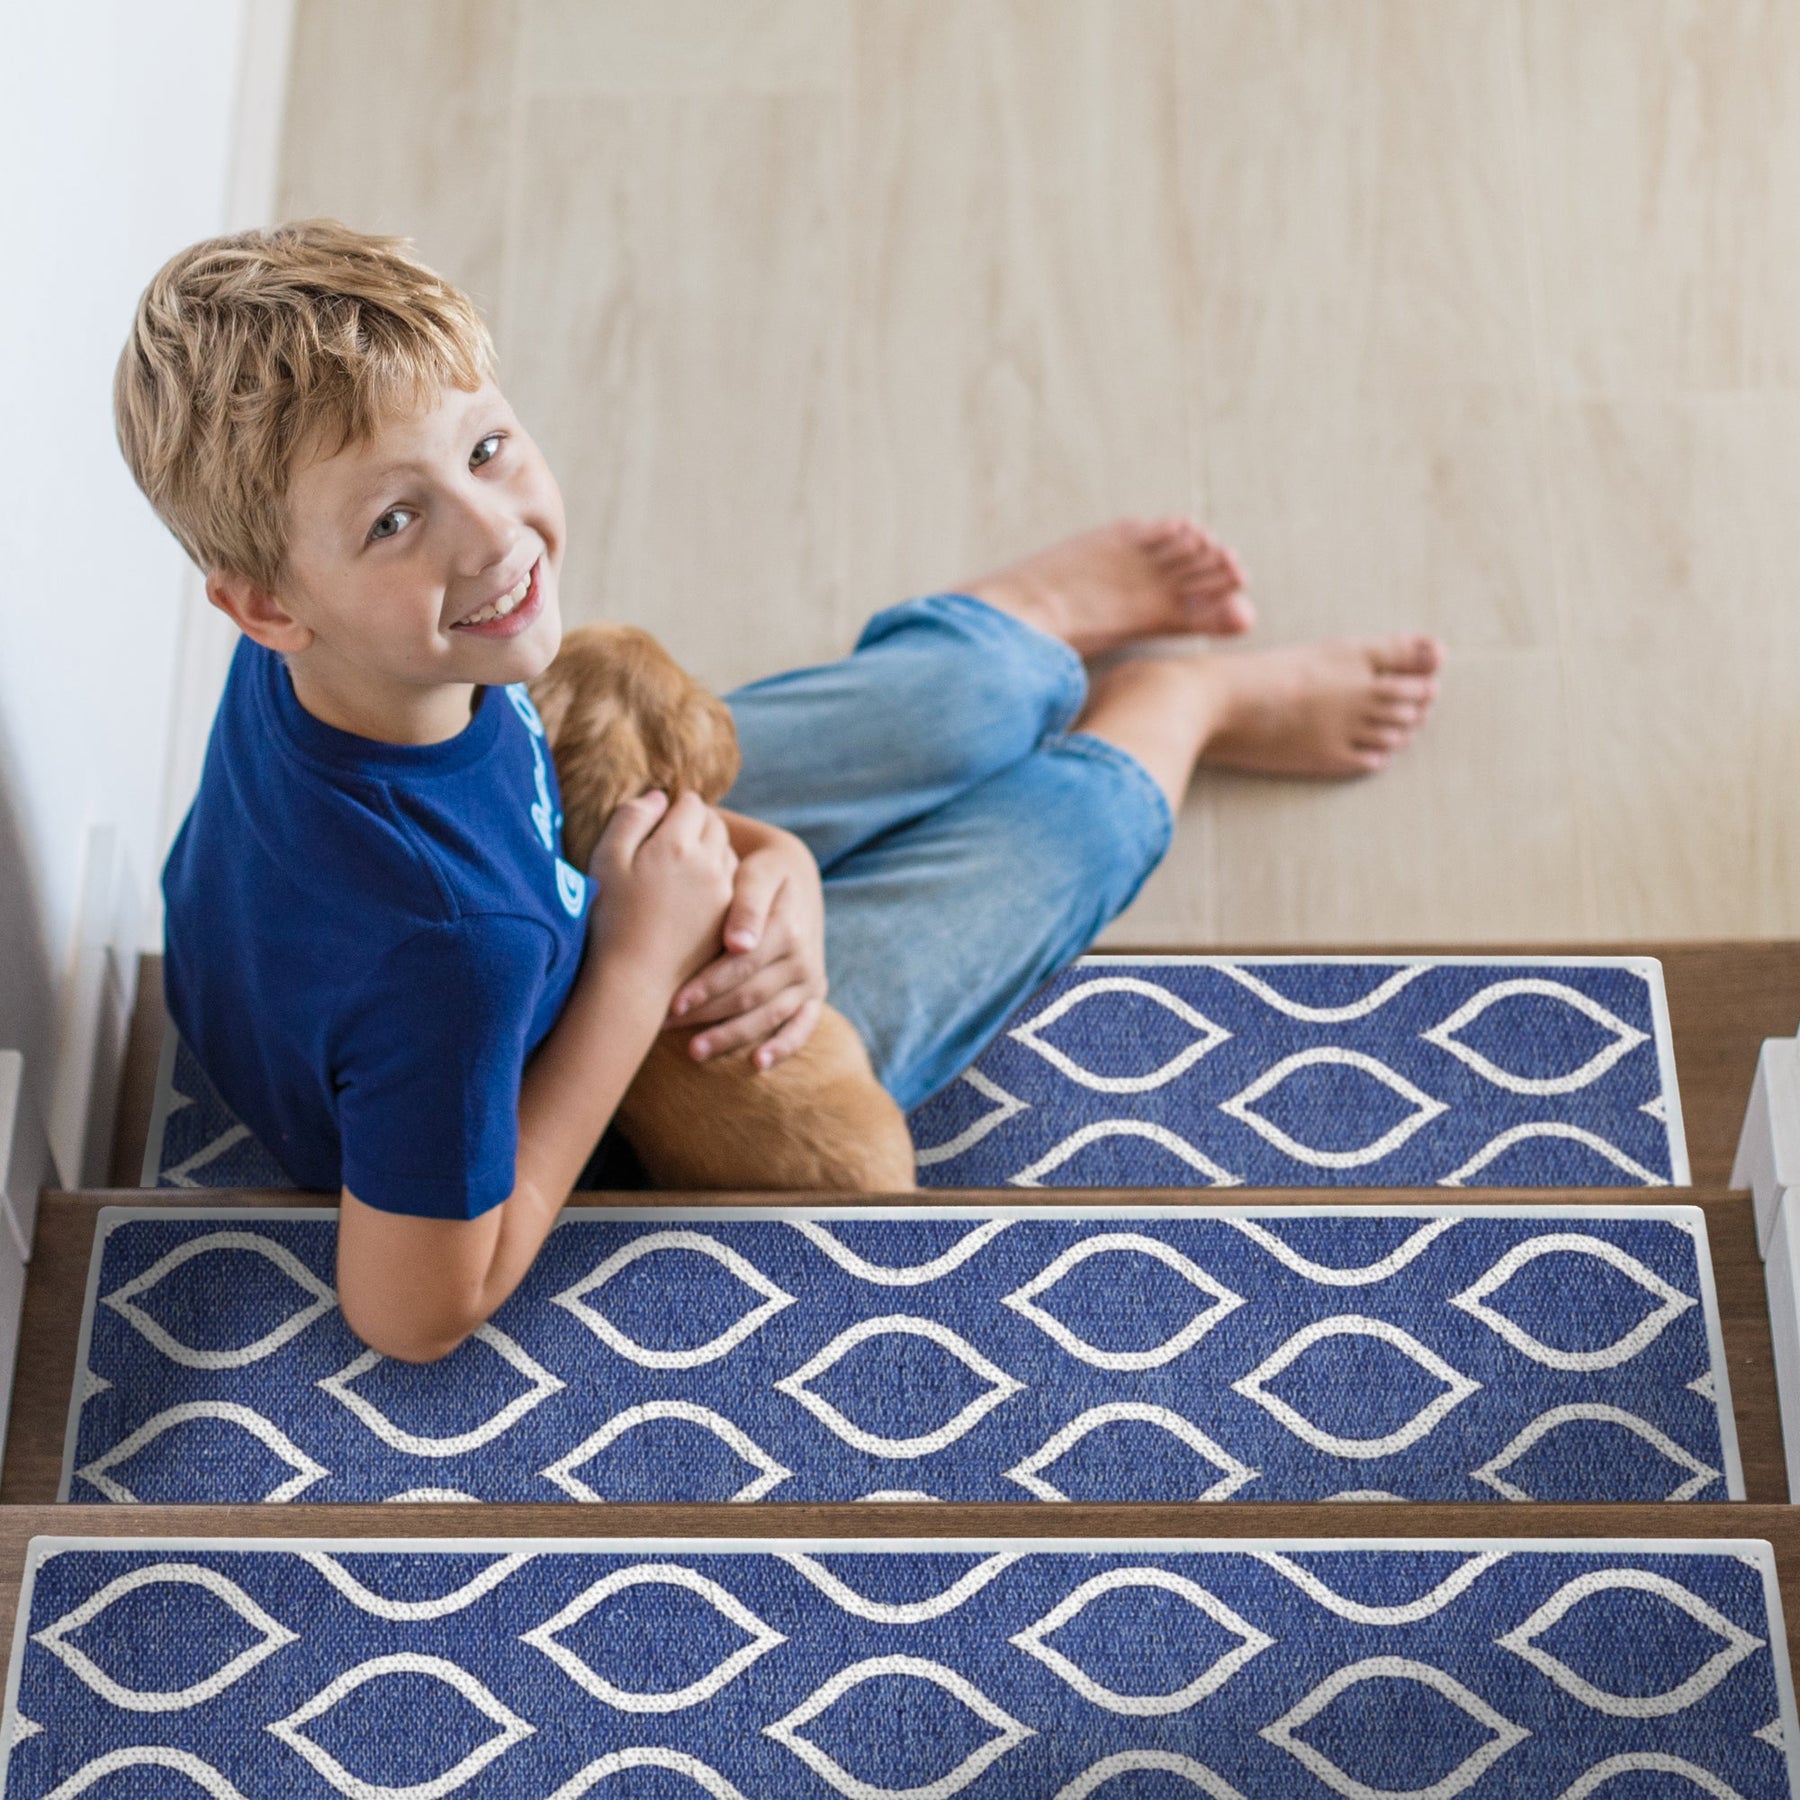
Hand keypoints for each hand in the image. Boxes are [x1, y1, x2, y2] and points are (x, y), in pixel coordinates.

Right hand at [588, 790, 737, 989]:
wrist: (632, 981)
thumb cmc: (609, 919)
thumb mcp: (606, 860)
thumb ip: (631, 818)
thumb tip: (659, 797)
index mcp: (677, 844)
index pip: (691, 803)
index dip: (674, 806)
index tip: (658, 820)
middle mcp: (710, 864)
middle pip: (715, 825)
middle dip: (695, 825)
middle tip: (668, 841)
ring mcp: (724, 894)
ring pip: (727, 853)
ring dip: (709, 851)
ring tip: (680, 868)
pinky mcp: (729, 919)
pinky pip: (731, 884)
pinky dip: (717, 879)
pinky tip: (692, 895)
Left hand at [666, 829, 825, 1068]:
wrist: (792, 876)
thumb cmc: (760, 873)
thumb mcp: (756, 873)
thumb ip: (746, 903)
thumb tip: (739, 944)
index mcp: (788, 928)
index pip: (742, 966)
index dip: (706, 987)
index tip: (672, 1003)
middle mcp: (803, 958)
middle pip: (750, 995)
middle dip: (707, 1014)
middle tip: (666, 1027)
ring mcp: (810, 979)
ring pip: (769, 1016)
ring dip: (731, 1036)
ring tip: (694, 1051)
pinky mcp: (814, 993)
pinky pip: (803, 1026)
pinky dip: (784, 1047)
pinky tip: (757, 1064)